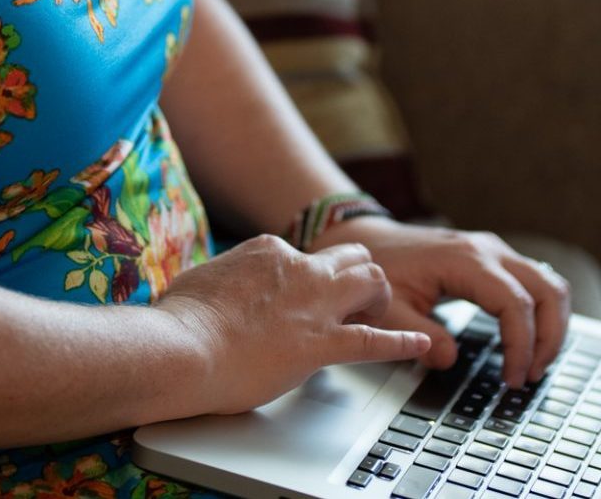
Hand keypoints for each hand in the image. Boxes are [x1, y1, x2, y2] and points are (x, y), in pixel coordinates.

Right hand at [153, 235, 433, 415]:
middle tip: (357, 300)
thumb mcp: (200, 281)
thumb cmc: (180, 321)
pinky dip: (403, 342)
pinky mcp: (321, 344)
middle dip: (359, 276)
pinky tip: (421, 344)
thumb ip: (224, 281)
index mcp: (269, 251)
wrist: (182, 349)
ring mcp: (314, 305)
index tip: (304, 299)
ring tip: (382, 314)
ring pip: (374, 281)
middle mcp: (299, 268)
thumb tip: (219, 292)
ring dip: (381, 297)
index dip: (310, 279)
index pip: (305, 256)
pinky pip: (376, 341)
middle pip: (352, 257)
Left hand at [311, 218, 571, 387]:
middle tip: (532, 374)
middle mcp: (489, 250)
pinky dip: (542, 313)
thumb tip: (449, 360)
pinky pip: (536, 283)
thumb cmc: (378, 270)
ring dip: (552, 325)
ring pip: (550, 284)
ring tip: (535, 363)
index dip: (521, 345)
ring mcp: (496, 251)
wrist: (369, 240)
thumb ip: (419, 335)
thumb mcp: (388, 309)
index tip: (512, 378)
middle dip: (550, 337)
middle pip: (547, 290)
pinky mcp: (496, 260)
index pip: (514, 303)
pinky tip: (530, 341)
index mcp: (466, 260)